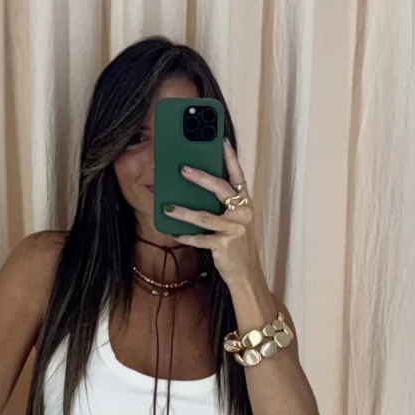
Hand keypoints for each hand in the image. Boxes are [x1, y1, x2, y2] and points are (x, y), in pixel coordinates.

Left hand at [160, 137, 262, 287]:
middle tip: (183, 169)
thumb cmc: (238, 245)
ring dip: (183, 212)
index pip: (238, 176)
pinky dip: (187, 236)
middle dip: (201, 178)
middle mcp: (242, 214)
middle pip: (221, 189)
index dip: (230, 158)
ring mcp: (234, 230)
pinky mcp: (224, 246)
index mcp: (246, 204)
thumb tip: (201, 188)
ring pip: (205, 217)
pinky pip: (201, 239)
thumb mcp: (236, 222)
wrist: (247, 274)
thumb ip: (225, 206)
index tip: (221, 140)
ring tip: (167, 207)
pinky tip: (175, 233)